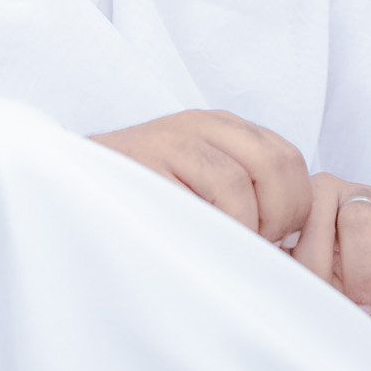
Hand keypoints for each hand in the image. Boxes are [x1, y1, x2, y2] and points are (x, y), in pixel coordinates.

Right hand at [91, 109, 312, 243]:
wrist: (74, 182)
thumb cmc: (146, 197)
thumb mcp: (201, 182)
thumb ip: (246, 192)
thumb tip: (293, 237)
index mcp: (224, 128)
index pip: (289, 157)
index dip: (296, 203)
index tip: (278, 237)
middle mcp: (203, 124)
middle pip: (275, 163)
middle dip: (280, 215)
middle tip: (259, 245)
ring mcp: (171, 139)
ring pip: (239, 181)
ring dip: (245, 226)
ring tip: (230, 246)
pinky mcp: (145, 160)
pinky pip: (197, 191)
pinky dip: (215, 224)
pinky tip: (206, 242)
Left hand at [291, 174, 370, 329]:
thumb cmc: (342, 282)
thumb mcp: (309, 278)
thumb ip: (287, 272)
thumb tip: (269, 287)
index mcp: (299, 206)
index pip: (283, 222)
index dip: (284, 255)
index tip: (287, 284)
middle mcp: (331, 193)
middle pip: (318, 219)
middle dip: (319, 268)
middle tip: (327, 305)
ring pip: (359, 220)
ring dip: (360, 271)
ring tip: (365, 307)